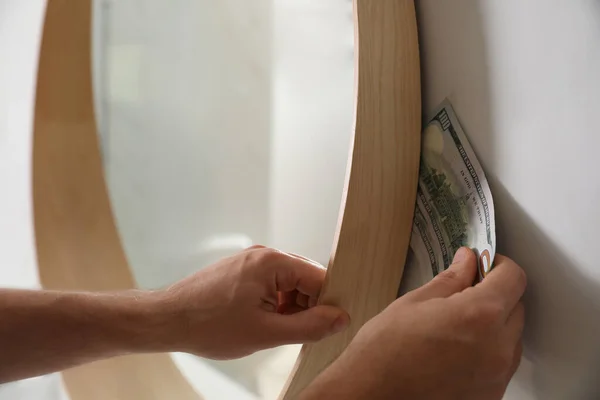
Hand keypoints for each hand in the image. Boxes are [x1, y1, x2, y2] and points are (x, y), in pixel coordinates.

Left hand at [155, 245, 349, 359]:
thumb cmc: (209, 325)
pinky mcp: (242, 269)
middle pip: (306, 278)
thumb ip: (309, 326)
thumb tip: (339, 318)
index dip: (327, 304)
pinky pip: (272, 283)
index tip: (325, 327)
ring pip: (289, 282)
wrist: (167, 319)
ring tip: (275, 329)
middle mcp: (264, 254)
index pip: (320, 277)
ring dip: (291, 306)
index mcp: (272, 262)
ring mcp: (251, 260)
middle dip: (308, 306)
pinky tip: (264, 321)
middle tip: (297, 333)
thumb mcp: (266, 333)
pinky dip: (276, 302)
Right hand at [302, 248, 525, 399]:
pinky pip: (502, 364)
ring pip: (512, 337)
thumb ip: (451, 280)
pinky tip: (458, 349)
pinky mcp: (490, 396)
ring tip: (458, 326)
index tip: (484, 263)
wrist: (371, 396)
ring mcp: (496, 376)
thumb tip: (467, 262)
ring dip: (495, 324)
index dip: (499, 264)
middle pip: (517, 307)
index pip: (513, 278)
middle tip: (466, 292)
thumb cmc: (384, 352)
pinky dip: (488, 350)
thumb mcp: (414, 303)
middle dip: (496, 294)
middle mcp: (497, 347)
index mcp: (478, 315)